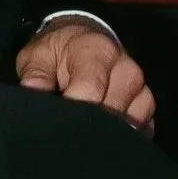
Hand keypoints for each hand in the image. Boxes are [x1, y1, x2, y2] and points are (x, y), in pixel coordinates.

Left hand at [16, 17, 155, 131]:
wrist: (82, 42)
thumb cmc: (59, 52)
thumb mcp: (38, 56)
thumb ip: (35, 73)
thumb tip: (31, 89)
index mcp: (97, 51)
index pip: (92, 88)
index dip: (73, 110)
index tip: (59, 121)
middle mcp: (125, 67)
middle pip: (113, 109)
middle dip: (88, 124)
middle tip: (68, 130)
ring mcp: (139, 86)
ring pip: (130, 122)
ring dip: (107, 131)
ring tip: (85, 129)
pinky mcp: (145, 102)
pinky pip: (144, 127)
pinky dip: (125, 135)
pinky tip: (104, 133)